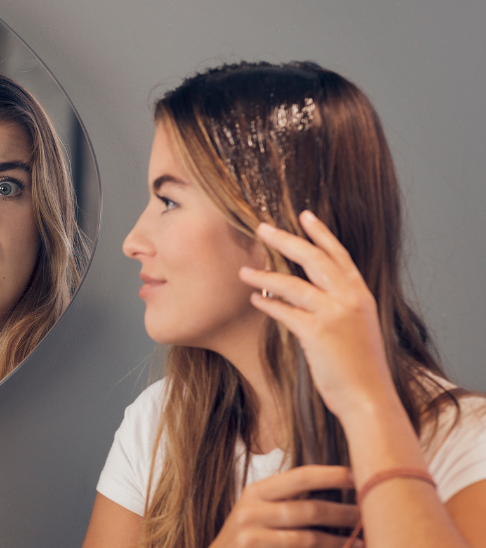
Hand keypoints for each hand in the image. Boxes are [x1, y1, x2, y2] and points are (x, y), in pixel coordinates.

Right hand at [211, 465, 360, 547]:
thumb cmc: (248, 535)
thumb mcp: (258, 510)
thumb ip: (286, 499)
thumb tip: (336, 487)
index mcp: (255, 492)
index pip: (299, 477)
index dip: (332, 475)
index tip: (359, 476)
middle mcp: (251, 511)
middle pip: (309, 509)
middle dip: (343, 512)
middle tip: (367, 513)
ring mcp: (252, 537)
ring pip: (308, 538)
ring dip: (339, 540)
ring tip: (360, 540)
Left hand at [238, 211, 396, 419]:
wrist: (370, 399)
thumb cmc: (360, 369)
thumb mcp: (358, 329)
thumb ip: (340, 307)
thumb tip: (311, 295)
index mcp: (361, 296)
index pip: (339, 255)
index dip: (321, 233)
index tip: (305, 215)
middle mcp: (350, 299)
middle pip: (314, 259)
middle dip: (286, 240)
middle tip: (263, 229)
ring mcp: (335, 315)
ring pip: (293, 284)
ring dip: (264, 276)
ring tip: (243, 271)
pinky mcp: (318, 333)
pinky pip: (285, 311)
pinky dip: (267, 304)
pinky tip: (253, 299)